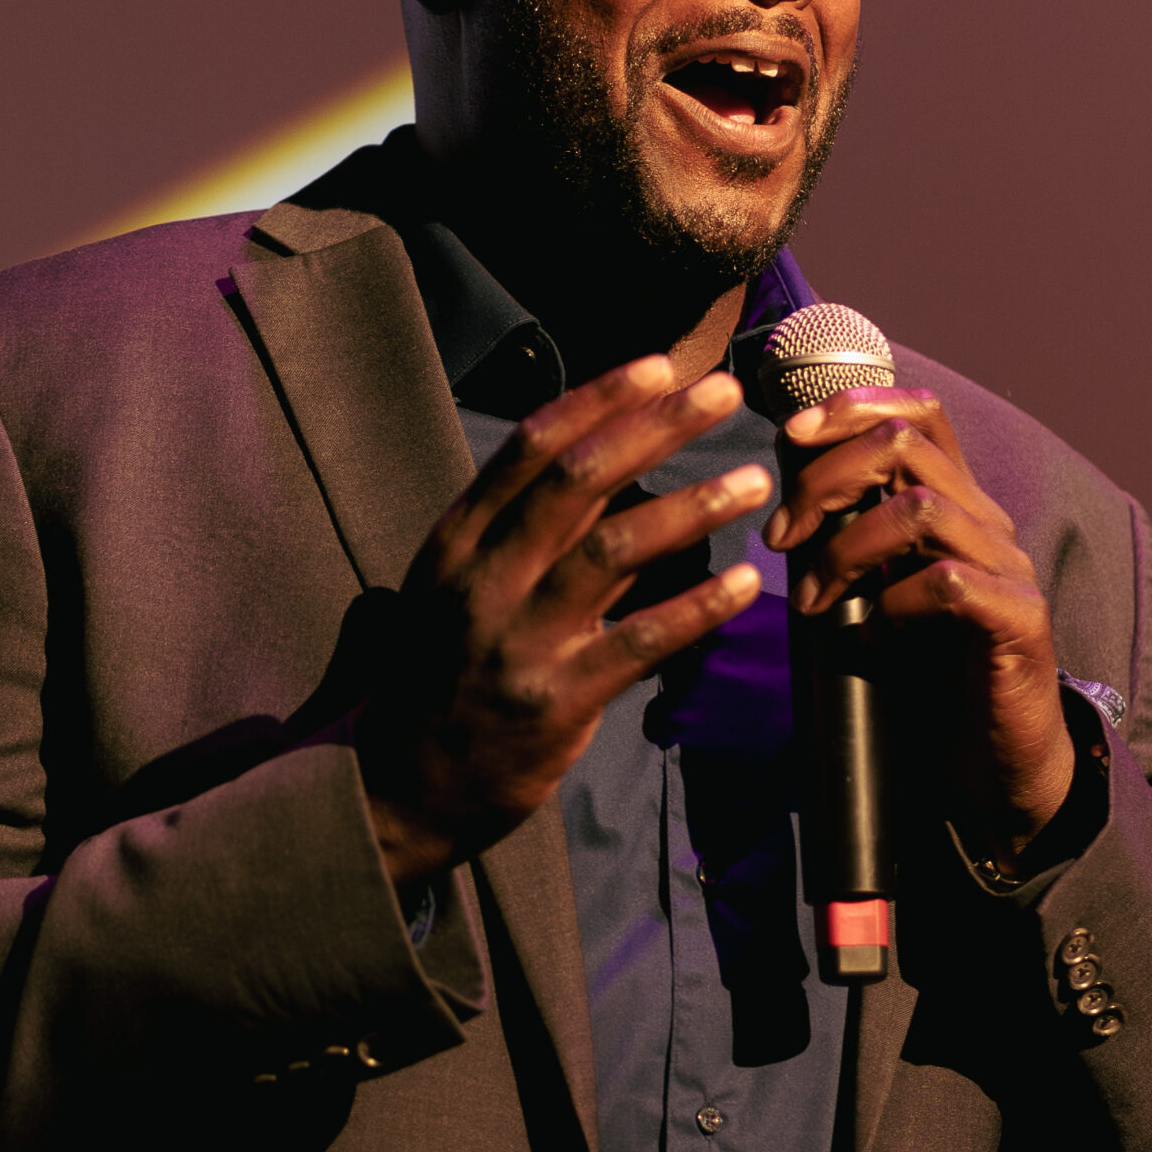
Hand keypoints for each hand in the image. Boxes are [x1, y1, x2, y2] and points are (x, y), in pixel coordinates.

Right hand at [358, 357, 771, 887]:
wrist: (400, 785)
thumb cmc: (443, 675)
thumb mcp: (462, 589)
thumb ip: (531, 534)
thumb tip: (615, 469)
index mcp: (458, 539)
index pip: (533, 445)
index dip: (601, 398)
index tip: (661, 366)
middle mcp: (483, 577)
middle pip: (579, 479)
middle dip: (657, 427)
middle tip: (723, 393)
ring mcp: (517, 639)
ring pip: (614, 550)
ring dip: (691, 508)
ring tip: (750, 481)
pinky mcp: (554, 701)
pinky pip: (640, 642)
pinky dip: (697, 607)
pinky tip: (745, 584)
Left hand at [764, 388, 1072, 867]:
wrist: (998, 763)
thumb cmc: (931, 676)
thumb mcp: (880, 592)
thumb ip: (852, 543)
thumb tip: (782, 504)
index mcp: (956, 504)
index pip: (919, 414)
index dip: (854, 406)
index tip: (792, 434)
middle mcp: (988, 522)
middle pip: (906, 446)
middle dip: (825, 480)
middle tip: (779, 535)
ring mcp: (1008, 568)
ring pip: (919, 510)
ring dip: (845, 548)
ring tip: (813, 599)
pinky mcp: (1018, 620)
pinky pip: (948, 583)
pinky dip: (894, 601)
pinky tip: (874, 634)